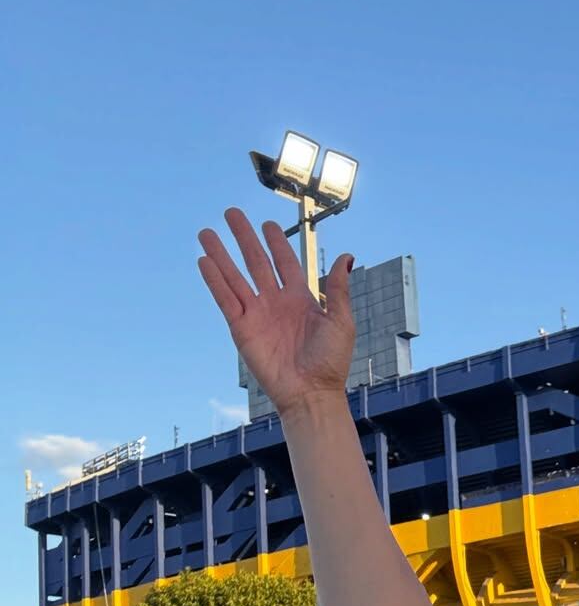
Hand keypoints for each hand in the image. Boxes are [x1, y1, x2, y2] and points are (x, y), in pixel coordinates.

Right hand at [197, 208, 354, 416]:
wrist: (311, 393)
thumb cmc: (331, 362)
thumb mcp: (340, 321)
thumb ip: (338, 289)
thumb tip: (347, 256)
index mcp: (300, 300)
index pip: (285, 263)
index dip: (276, 243)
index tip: (267, 224)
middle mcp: (276, 304)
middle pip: (256, 262)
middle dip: (244, 238)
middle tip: (231, 213)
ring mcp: (257, 315)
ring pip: (235, 277)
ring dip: (221, 255)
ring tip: (206, 233)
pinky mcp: (242, 330)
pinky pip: (226, 300)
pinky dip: (215, 280)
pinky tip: (204, 261)